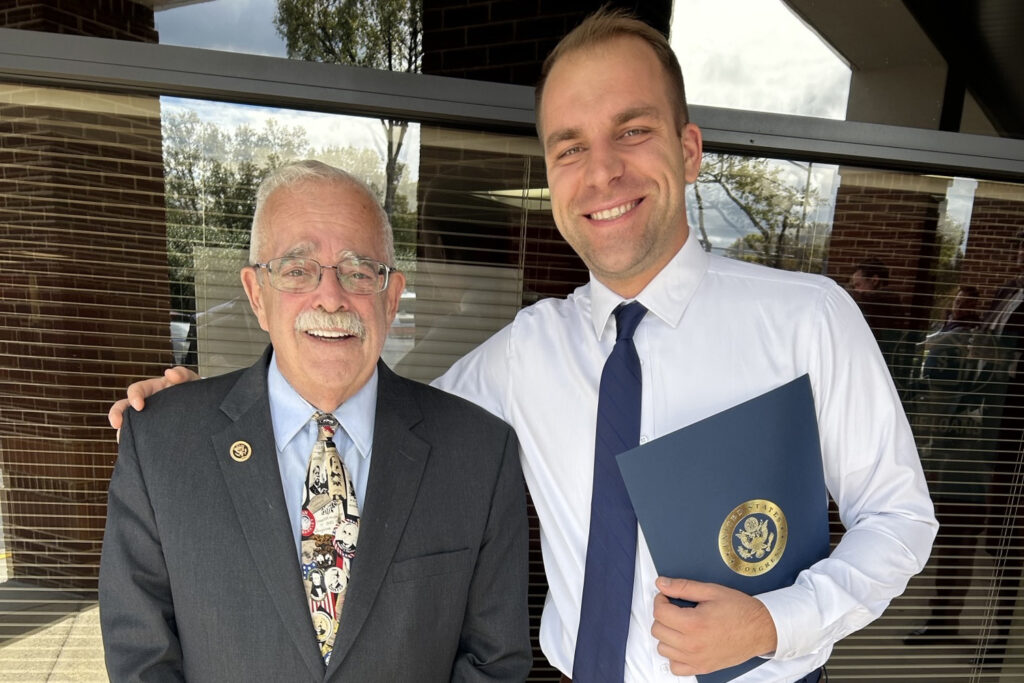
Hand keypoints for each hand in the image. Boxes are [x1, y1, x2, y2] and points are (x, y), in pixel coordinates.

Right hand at [107, 366, 199, 436]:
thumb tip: (170, 373)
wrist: (200, 406)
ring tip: (126, 443)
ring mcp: (146, 419)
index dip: (134, 396)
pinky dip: (136, 445)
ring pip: (127, 426)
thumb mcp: (189, 380)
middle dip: (116, 414)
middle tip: (117, 424)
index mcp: (151, 390)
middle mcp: (144, 405)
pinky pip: (138, 439)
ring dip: (124, 433)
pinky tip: (140, 453)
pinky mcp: (151, 433)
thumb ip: (182, 374)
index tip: (139, 406)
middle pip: (122, 408)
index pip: (136, 390)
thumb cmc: (190, 390)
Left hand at [651, 577, 776, 675]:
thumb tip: (662, 583)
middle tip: (675, 609)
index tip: (667, 597)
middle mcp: (692, 644)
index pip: (659, 612)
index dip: (660, 599)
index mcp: (694, 623)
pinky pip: (675, 666)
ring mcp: (696, 659)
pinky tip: (683, 643)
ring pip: (663, 648)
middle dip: (663, 615)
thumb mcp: (712, 591)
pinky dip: (675, 655)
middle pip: (657, 630)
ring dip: (667, 635)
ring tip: (681, 625)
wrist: (761, 629)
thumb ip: (683, 587)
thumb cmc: (741, 611)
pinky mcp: (702, 668)